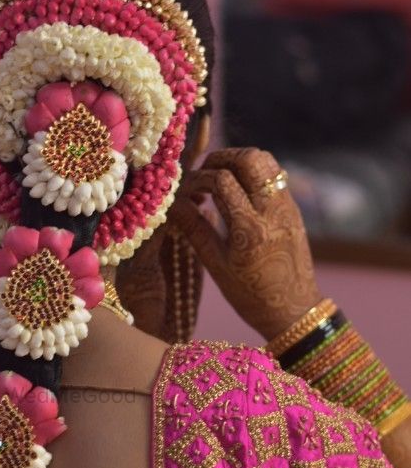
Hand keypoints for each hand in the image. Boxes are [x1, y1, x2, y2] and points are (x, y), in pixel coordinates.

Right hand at [173, 147, 321, 340]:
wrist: (292, 309)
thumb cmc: (249, 295)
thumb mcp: (216, 265)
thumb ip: (194, 229)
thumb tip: (173, 202)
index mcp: (249, 229)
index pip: (221, 181)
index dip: (198, 178)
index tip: (187, 189)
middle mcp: (272, 211)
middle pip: (250, 159)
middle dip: (222, 158)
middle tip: (204, 172)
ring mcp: (287, 207)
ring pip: (266, 161)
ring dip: (240, 161)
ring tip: (221, 177)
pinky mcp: (294, 208)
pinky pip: (274, 176)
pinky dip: (253, 173)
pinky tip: (239, 190)